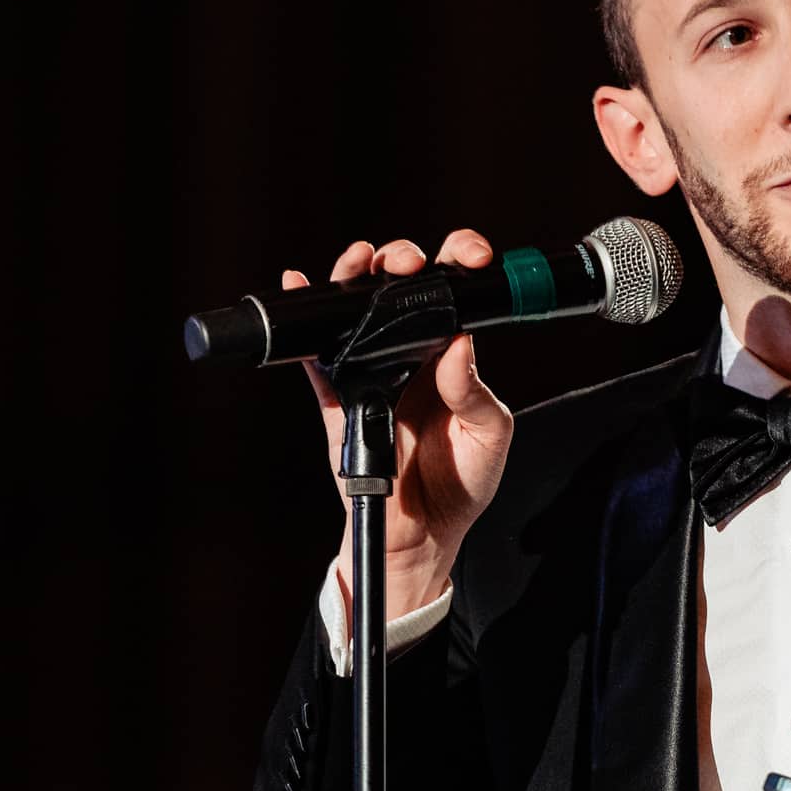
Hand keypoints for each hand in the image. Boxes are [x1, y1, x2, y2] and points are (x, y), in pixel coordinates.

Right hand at [287, 231, 514, 621]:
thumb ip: (475, 393)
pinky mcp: (337, 395)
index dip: (460, 261)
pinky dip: (305, 322)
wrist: (422, 533)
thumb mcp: (490, 436)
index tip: (473, 258)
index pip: (455, 293)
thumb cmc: (463, 482)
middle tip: (406, 266)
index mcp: (453, 352)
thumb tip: (461, 345)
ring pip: (355, 308)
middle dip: (401, 260)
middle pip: (399, 286)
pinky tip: (300, 287)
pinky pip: (316, 353)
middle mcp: (411, 352)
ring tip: (359, 263)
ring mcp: (371, 370)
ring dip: (353, 275)